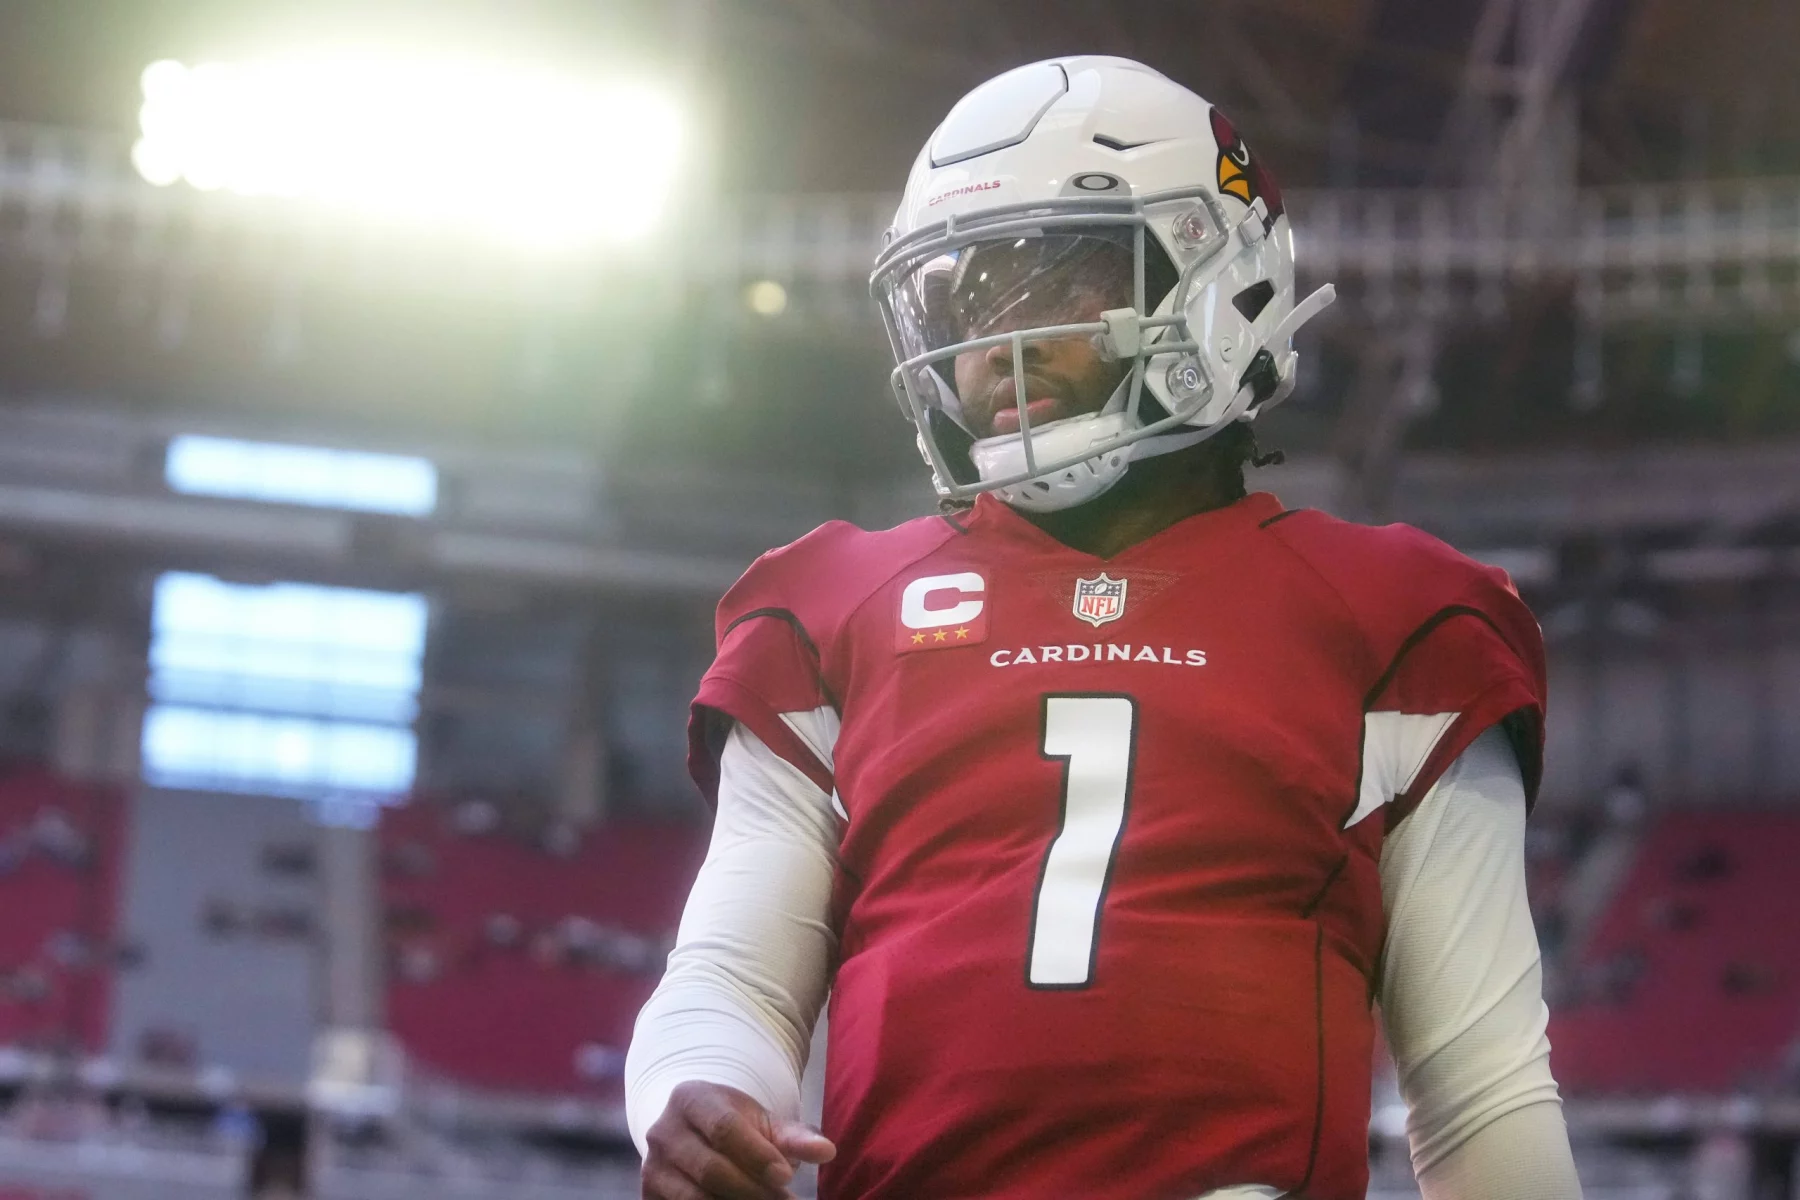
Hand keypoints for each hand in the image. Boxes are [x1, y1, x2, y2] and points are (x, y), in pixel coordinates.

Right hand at [641, 1081, 835, 1198]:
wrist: (693, 1131)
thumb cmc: (736, 1125)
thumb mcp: (764, 1122)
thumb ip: (794, 1136)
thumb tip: (827, 1151)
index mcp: (691, 1099)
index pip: (725, 1129)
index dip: (758, 1156)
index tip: (786, 1176)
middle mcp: (664, 1131)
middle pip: (711, 1170)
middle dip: (753, 1190)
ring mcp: (653, 1166)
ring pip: (695, 1198)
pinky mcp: (649, 1194)